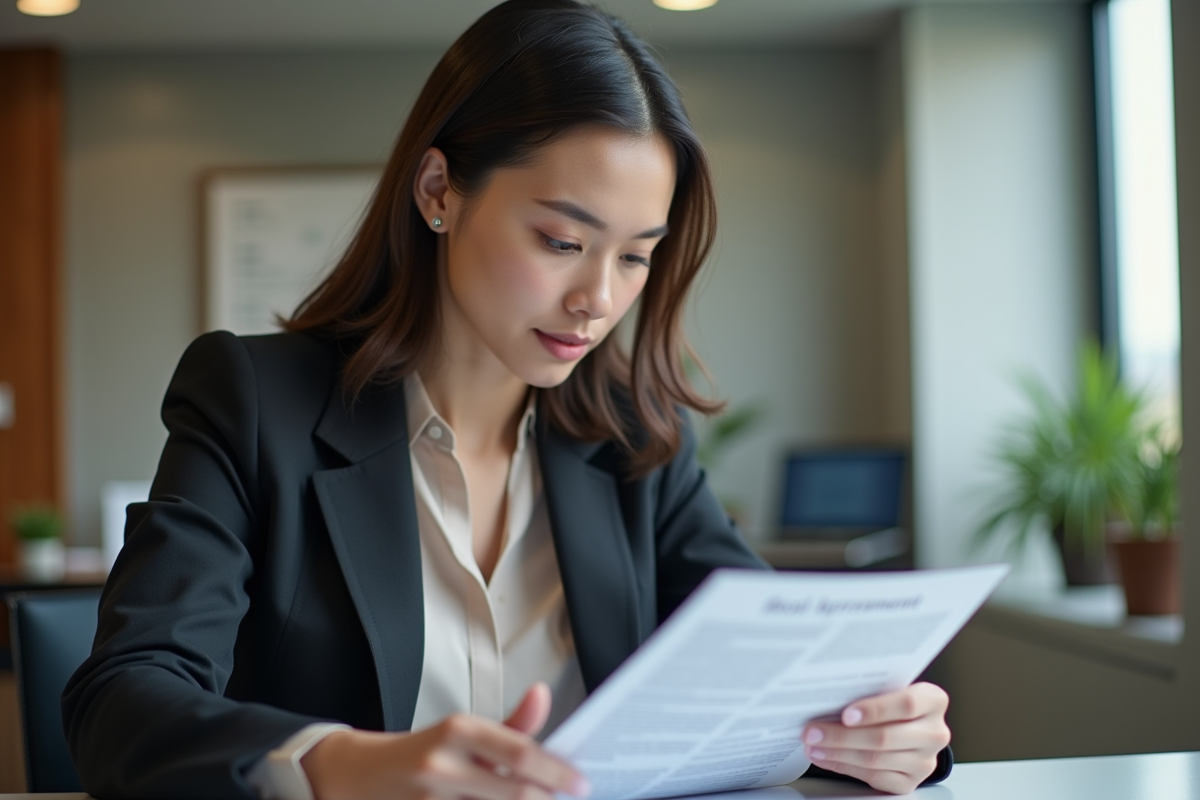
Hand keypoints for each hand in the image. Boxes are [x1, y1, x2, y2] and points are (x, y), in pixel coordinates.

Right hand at [302, 683, 589, 799]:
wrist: (354, 775)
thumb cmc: (420, 752)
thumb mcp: (464, 732)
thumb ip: (511, 724)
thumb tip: (542, 695)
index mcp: (457, 730)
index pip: (520, 752)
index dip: (556, 772)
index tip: (580, 783)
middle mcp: (442, 765)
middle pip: (513, 792)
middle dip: (545, 798)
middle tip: (567, 798)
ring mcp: (428, 799)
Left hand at [801, 682, 949, 794]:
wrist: (910, 726)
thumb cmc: (892, 701)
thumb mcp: (888, 688)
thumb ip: (869, 690)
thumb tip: (826, 695)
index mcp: (933, 701)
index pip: (906, 704)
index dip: (874, 710)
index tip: (845, 714)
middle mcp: (935, 732)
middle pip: (884, 737)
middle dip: (842, 735)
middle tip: (813, 731)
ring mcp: (925, 761)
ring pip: (875, 759)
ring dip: (837, 753)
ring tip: (813, 745)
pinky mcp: (911, 781)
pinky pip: (874, 777)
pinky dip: (844, 766)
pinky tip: (826, 757)